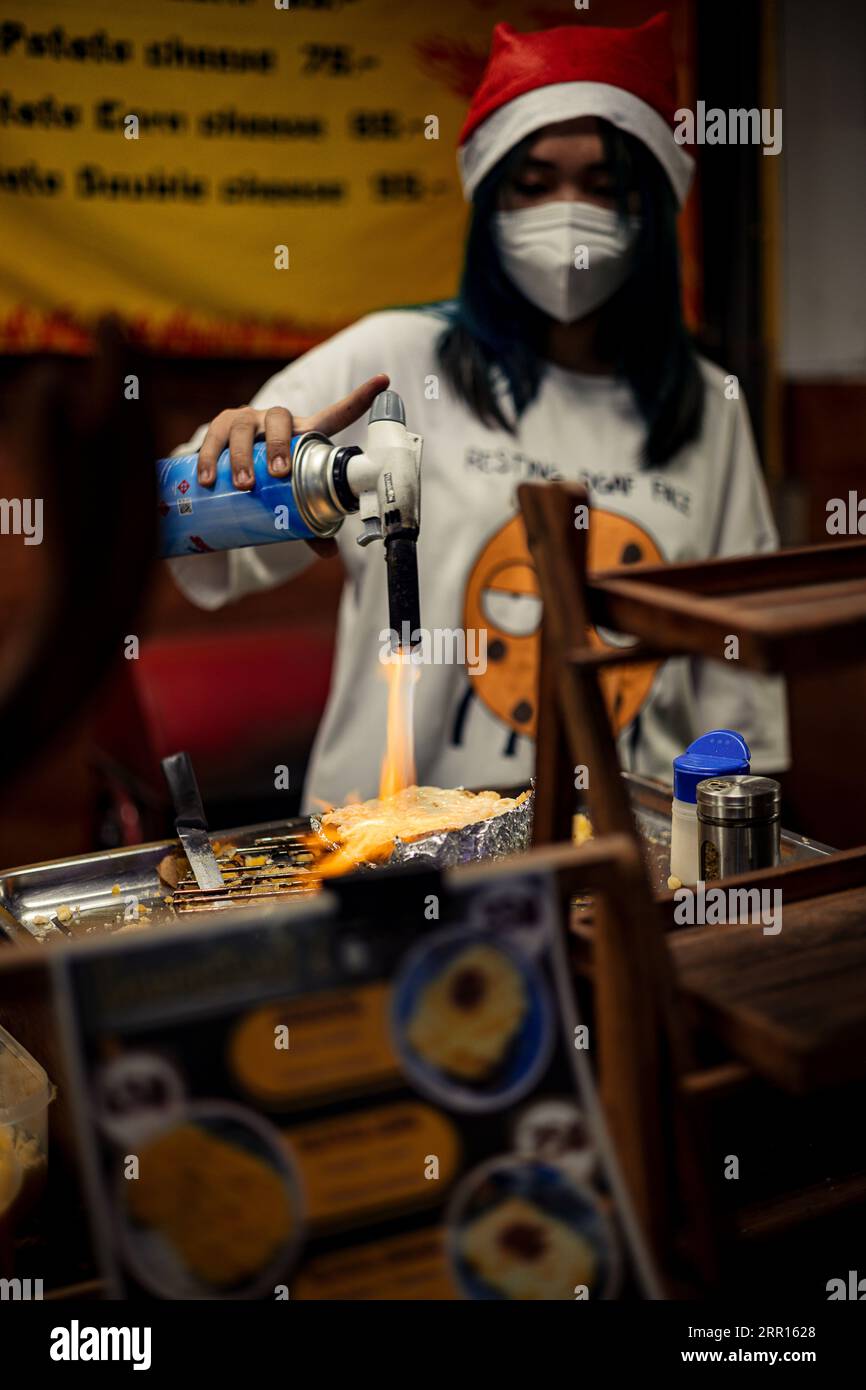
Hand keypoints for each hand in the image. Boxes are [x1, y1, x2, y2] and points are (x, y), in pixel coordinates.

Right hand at [196, 372, 389, 557]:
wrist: (229, 468)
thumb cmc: (269, 478)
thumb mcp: (290, 496)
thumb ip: (307, 521)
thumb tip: (329, 553)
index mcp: (304, 433)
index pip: (334, 414)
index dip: (358, 400)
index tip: (383, 381)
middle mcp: (274, 421)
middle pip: (279, 419)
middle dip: (279, 444)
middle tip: (278, 474)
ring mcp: (246, 420)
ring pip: (243, 426)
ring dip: (242, 456)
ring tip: (244, 485)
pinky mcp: (219, 426)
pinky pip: (213, 436)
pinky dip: (209, 458)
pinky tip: (207, 480)